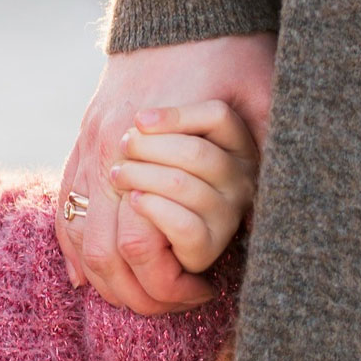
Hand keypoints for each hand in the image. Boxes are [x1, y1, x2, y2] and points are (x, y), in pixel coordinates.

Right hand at [58, 33, 275, 314]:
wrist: (180, 0)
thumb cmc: (231, 49)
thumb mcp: (265, 96)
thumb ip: (271, 148)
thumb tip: (288, 207)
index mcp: (151, 148)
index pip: (143, 249)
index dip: (170, 287)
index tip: (203, 292)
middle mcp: (109, 150)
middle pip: (103, 256)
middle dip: (135, 297)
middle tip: (172, 306)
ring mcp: (89, 143)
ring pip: (78, 236)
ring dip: (102, 279)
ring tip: (138, 295)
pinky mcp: (83, 137)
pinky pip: (65, 206)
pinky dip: (74, 247)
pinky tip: (89, 274)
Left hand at [107, 101, 258, 272]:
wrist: (159, 240)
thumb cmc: (157, 173)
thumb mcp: (166, 141)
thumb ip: (165, 127)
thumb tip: (142, 122)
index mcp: (237, 145)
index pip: (218, 116)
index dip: (177, 115)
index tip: (139, 119)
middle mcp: (242, 179)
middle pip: (195, 151)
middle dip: (149, 147)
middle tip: (123, 146)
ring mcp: (229, 214)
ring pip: (182, 185)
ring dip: (141, 176)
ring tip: (118, 174)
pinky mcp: (210, 246)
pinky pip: (183, 225)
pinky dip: (153, 208)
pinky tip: (135, 200)